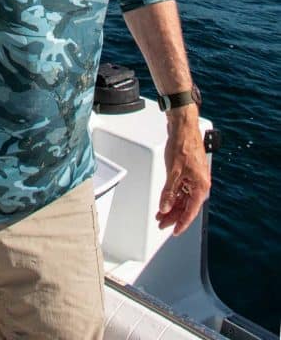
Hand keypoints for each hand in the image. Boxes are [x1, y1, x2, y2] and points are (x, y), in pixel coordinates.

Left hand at [156, 107, 210, 235]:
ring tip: (160, 214)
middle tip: (161, 224)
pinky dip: (172, 196)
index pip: (190, 211)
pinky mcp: (188, 171)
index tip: (174, 231)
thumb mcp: (173, 172)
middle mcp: (199, 183)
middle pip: (186, 206)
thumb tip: (165, 208)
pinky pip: (181, 189)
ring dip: (171, 206)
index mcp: (200, 186)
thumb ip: (169, 192)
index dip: (181, 223)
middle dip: (173, 216)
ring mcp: (194, 177)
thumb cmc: (182, 145)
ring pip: (183, 198)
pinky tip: (165, 201)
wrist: (183, 127)